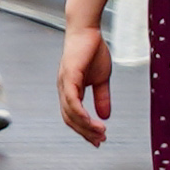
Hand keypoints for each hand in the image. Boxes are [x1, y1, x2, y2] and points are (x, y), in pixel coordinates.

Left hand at [54, 16, 114, 144]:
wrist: (88, 29)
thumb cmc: (92, 49)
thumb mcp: (101, 79)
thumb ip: (102, 97)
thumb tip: (105, 116)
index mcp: (70, 90)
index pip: (74, 117)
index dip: (85, 130)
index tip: (99, 140)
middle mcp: (64, 89)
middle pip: (70, 119)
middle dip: (86, 133)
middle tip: (101, 140)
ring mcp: (64, 83)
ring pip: (70, 113)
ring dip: (86, 126)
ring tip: (101, 132)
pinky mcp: (68, 76)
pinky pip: (71, 100)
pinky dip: (80, 113)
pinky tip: (90, 121)